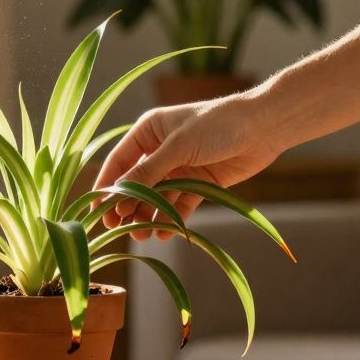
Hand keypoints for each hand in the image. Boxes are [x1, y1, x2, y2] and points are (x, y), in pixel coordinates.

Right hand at [93, 94, 282, 240]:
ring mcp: (180, 168)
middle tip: (119, 229)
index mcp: (149, 131)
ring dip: (148, 216)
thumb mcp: (178, 147)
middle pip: (136, 184)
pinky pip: (180, 204)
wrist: (263, 128)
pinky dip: (172, 219)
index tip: (96, 211)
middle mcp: (161, 150)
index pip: (119, 162)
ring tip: (141, 235)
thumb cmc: (218, 125)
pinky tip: (164, 233)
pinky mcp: (200, 183)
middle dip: (128, 206)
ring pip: (157, 197)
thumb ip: (147, 173)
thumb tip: (117, 197)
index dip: (107, 186)